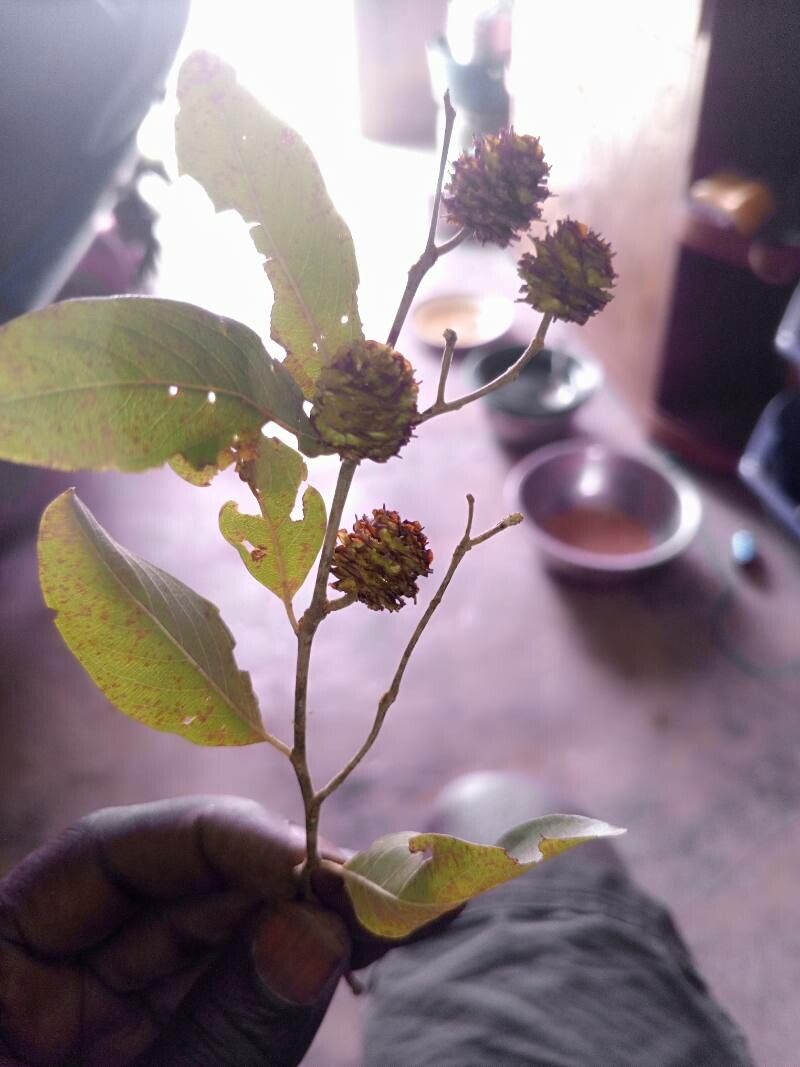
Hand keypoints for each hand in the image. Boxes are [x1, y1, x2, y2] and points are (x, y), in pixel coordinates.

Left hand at [0, 796, 350, 1065]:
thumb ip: (213, 1035)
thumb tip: (317, 934)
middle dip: (280, 878)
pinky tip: (355, 946)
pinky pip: (230, 990)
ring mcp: (109, 1013)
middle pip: (177, 887)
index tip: (307, 858)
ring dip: (305, 917)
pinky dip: (292, 970)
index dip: (216, 839)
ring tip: (388, 909)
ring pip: (218, 935)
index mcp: (0, 962)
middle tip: (378, 881)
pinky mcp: (158, 1045)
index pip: (106, 853)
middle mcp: (55, 969)